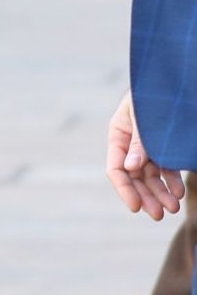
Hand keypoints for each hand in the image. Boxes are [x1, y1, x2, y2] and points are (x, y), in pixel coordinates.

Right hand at [106, 89, 183, 219]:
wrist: (178, 79)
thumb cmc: (158, 93)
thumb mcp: (145, 115)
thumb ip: (139, 141)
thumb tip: (130, 168)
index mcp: (119, 132)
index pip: (115, 167)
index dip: (124, 189)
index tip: (136, 207)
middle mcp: (131, 142)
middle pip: (133, 177)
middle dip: (146, 196)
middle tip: (159, 215)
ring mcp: (148, 145)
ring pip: (150, 176)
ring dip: (160, 193)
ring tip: (173, 208)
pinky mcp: (165, 146)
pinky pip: (165, 168)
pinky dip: (172, 181)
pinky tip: (179, 191)